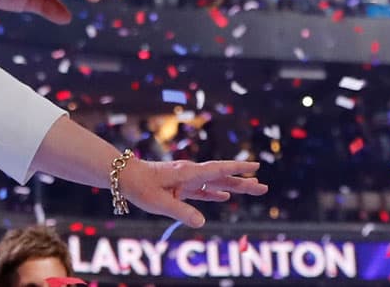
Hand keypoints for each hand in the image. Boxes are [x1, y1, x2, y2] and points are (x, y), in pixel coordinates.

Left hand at [120, 158, 267, 227]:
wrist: (125, 177)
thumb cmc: (141, 187)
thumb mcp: (160, 202)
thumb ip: (181, 211)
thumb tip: (202, 223)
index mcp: (189, 173)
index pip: (218, 170)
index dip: (237, 168)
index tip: (256, 166)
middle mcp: (191, 174)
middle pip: (222, 177)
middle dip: (243, 182)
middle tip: (264, 187)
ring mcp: (187, 180)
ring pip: (215, 183)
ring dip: (233, 187)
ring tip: (253, 189)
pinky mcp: (181, 187)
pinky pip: (202, 191)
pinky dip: (214, 194)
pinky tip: (225, 198)